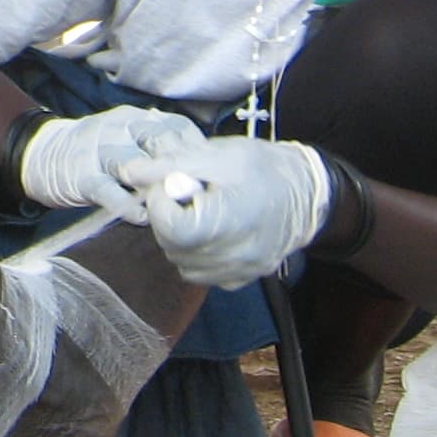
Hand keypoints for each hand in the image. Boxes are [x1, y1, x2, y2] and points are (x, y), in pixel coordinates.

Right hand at [15, 105, 209, 217]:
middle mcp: (118, 126)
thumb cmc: (97, 155)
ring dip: (158, 188)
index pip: (176, 127)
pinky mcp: (81, 173)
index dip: (198, 151)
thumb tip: (202, 170)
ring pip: (136, 165)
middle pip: (160, 143)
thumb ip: (159, 151)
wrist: (41, 155)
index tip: (216, 175)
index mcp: (135, 118)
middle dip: (183, 170)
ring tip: (176, 209)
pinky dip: (128, 205)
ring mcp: (98, 148)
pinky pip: (108, 190)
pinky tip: (143, 218)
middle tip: (203, 197)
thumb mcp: (129, 142)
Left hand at [125, 136, 330, 286]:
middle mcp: (231, 258)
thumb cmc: (263, 168)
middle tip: (188, 192)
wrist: (307, 194)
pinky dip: (197, 251)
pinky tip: (212, 227)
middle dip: (169, 215)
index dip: (161, 201)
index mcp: (225, 225)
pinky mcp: (240, 280)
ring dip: (180, 235)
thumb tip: (128, 173)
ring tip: (202, 208)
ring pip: (181, 261)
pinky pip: (201, 271)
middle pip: (171, 245)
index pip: (168, 226)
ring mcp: (236, 273)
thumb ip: (170, 166)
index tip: (172, 182)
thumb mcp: (216, 155)